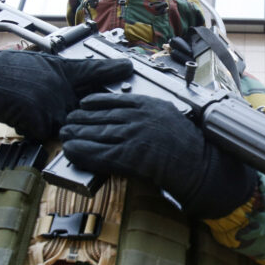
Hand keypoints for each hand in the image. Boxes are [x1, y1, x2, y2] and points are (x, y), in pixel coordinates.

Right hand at [0, 43, 132, 140]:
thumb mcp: (42, 66)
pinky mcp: (40, 121)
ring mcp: (53, 104)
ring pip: (68, 124)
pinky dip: (36, 128)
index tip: (128, 67)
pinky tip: (22, 115)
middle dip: (90, 113)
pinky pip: (46, 133)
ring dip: (60, 124)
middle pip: (86, 106)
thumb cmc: (8, 71)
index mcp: (63, 70)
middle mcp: (62, 86)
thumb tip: (88, 84)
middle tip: (93, 111)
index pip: (94, 71)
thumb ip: (65, 77)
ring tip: (37, 109)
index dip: (112, 70)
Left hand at [59, 93, 256, 217]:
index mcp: (149, 104)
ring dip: (77, 134)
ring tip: (65, 134)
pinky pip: (100, 153)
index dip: (93, 102)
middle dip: (80, 118)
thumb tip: (132, 114)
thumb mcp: (170, 116)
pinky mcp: (130, 156)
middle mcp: (139, 117)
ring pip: (96, 132)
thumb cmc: (191, 145)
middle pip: (100, 114)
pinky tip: (72, 151)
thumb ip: (150, 113)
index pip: (113, 99)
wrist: (200, 165)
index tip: (83, 104)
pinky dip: (83, 152)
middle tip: (67, 121)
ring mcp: (134, 136)